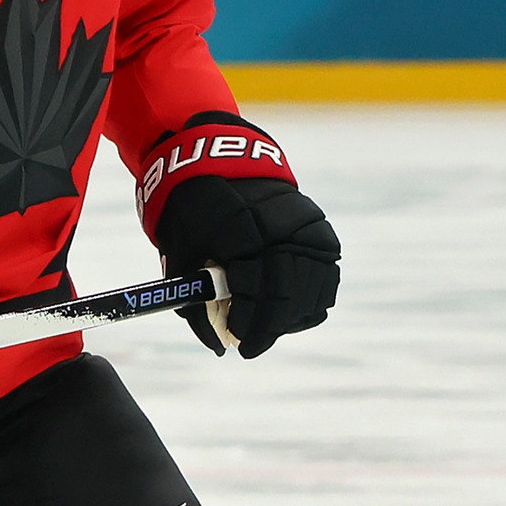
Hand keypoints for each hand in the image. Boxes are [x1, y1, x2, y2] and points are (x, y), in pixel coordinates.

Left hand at [142, 117, 339, 358]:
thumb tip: (216, 343)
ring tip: (268, 329)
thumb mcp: (179, 249)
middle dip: (268, 327)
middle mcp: (279, 224)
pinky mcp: (319, 229)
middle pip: (286, 291)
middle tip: (250, 345)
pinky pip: (326, 275)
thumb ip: (195, 296)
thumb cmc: (191, 209)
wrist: (218, 160)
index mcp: (239, 226)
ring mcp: (305, 225)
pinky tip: (290, 313)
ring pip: (312, 287)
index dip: (246, 321)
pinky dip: (311, 298)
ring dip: (291, 316)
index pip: (253, 287)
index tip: (235, 341)